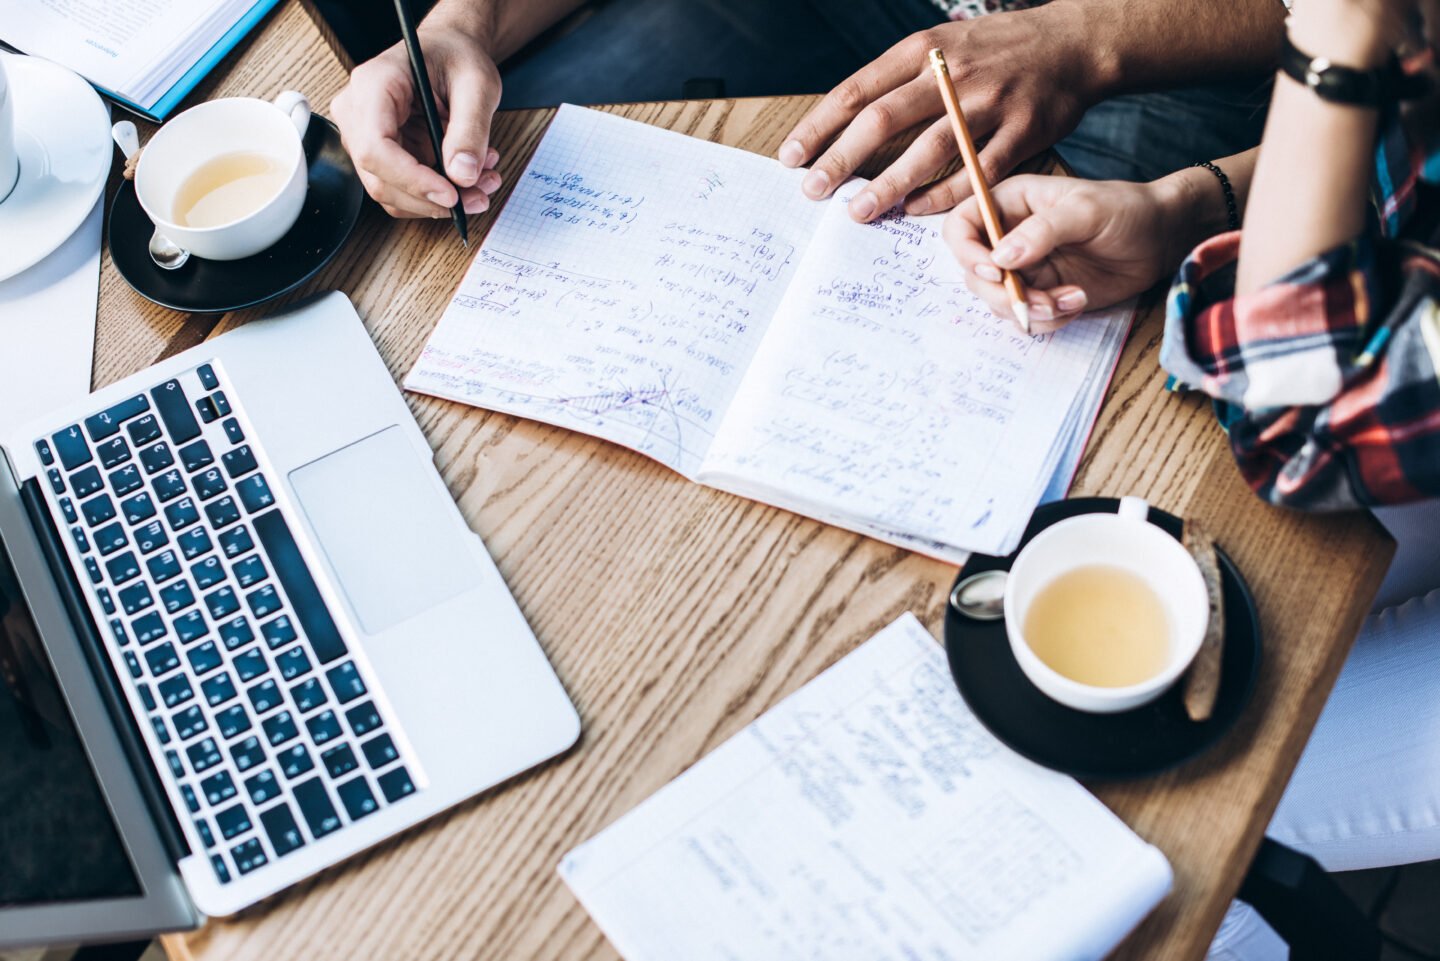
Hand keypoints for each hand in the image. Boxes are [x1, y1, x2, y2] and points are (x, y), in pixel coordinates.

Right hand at [332, 23, 503, 218]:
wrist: (448, 52)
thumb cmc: (455, 57)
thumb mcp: (476, 84)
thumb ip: (471, 129)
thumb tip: (463, 176)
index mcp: (373, 85)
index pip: (376, 147)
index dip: (412, 179)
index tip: (452, 195)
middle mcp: (357, 113)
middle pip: (379, 178)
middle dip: (431, 199)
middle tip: (479, 197)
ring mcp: (364, 136)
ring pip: (391, 192)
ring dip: (437, 202)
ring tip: (481, 184)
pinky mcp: (381, 154)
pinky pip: (402, 190)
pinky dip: (435, 195)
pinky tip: (466, 178)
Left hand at [776, 10, 1103, 222]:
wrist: (1074, 43)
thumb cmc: (996, 51)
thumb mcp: (942, 45)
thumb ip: (899, 79)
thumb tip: (845, 122)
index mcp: (923, 51)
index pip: (856, 90)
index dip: (819, 127)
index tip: (791, 158)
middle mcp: (950, 74)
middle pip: (883, 120)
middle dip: (841, 160)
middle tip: (813, 191)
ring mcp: (988, 104)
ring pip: (927, 150)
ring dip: (888, 185)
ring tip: (857, 212)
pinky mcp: (1021, 133)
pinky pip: (976, 173)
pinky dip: (943, 195)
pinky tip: (915, 211)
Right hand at [943, 174, 1206, 332]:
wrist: (1160, 238)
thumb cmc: (1124, 209)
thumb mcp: (1084, 210)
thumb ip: (1042, 231)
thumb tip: (1000, 258)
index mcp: (1009, 204)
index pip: (961, 227)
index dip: (967, 252)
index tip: (996, 270)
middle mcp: (1008, 237)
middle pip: (974, 274)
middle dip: (1004, 294)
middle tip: (1040, 300)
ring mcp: (1024, 269)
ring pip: (998, 301)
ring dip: (1030, 310)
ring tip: (1071, 300)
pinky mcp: (1042, 294)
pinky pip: (1026, 317)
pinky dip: (1048, 320)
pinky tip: (1077, 303)